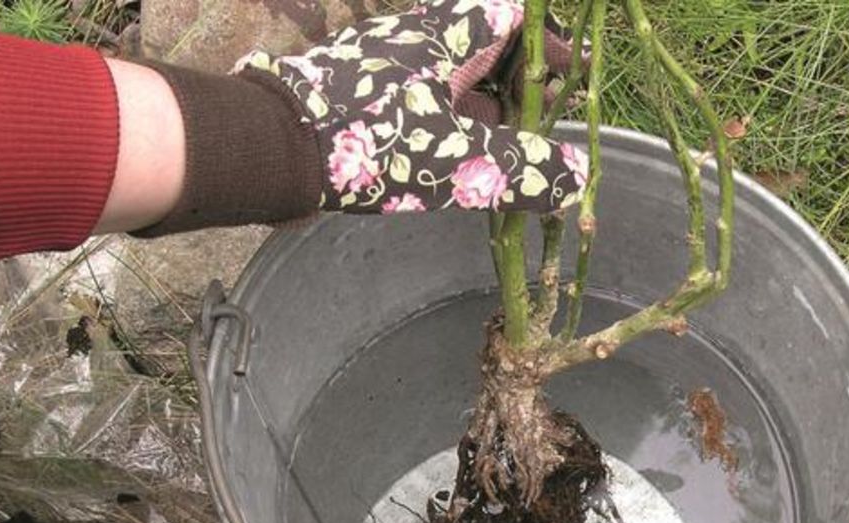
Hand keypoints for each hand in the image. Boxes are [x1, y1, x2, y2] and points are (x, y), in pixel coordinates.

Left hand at [236, 0, 588, 214]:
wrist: (270, 151)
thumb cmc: (368, 142)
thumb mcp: (457, 161)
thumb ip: (522, 170)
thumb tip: (578, 179)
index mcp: (446, 38)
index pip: (511, 16)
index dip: (547, 45)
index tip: (571, 78)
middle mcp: (417, 43)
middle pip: (486, 51)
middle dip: (522, 88)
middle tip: (545, 131)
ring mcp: (387, 72)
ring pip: (454, 84)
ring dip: (487, 116)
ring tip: (509, 161)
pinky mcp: (363, 102)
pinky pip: (423, 107)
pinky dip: (451, 132)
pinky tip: (456, 169)